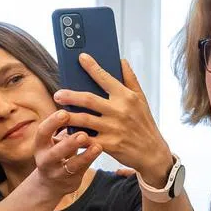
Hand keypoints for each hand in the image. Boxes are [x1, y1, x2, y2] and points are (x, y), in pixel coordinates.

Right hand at [28, 110, 101, 197]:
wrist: (51, 182)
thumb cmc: (57, 151)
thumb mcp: (53, 140)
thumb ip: (63, 126)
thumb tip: (76, 99)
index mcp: (40, 145)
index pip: (42, 133)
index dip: (52, 123)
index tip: (64, 112)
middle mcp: (46, 160)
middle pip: (55, 153)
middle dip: (68, 144)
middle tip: (82, 133)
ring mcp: (58, 173)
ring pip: (71, 166)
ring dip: (84, 156)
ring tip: (96, 145)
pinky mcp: (71, 181)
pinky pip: (82, 170)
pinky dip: (91, 160)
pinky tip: (99, 150)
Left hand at [54, 56, 172, 188]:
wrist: (152, 153)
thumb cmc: (144, 124)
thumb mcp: (142, 99)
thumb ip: (130, 79)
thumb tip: (121, 60)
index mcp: (127, 97)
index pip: (106, 78)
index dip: (92, 67)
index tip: (81, 57)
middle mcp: (120, 111)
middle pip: (89, 100)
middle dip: (71, 96)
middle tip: (58, 94)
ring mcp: (114, 128)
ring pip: (84, 120)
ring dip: (68, 116)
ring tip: (58, 114)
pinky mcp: (109, 145)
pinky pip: (87, 139)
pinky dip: (76, 137)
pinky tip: (66, 134)